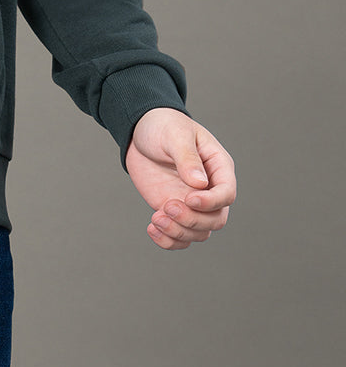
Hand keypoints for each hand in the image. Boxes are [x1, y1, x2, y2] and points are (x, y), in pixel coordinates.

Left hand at [125, 108, 235, 250]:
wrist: (139, 131)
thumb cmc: (163, 125)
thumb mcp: (175, 135)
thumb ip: (187, 158)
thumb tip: (200, 184)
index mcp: (218, 167)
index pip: (226, 194)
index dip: (211, 202)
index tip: (189, 199)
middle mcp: (209, 189)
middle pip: (215, 219)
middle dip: (192, 220)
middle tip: (167, 206)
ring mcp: (192, 203)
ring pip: (198, 232)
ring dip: (178, 232)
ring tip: (155, 218)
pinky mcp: (174, 211)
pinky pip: (180, 237)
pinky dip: (168, 241)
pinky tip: (152, 229)